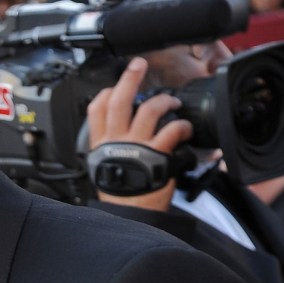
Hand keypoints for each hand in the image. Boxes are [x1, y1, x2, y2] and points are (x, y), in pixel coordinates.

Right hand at [84, 57, 192, 212]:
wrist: (129, 218)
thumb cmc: (121, 199)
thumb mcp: (106, 170)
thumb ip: (112, 150)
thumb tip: (121, 138)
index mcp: (101, 145)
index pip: (97, 109)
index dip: (107, 92)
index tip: (115, 86)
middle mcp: (117, 141)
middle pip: (120, 100)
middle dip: (130, 77)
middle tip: (139, 64)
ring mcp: (137, 146)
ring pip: (149, 109)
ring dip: (164, 101)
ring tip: (172, 103)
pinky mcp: (158, 154)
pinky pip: (171, 130)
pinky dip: (182, 127)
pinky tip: (186, 130)